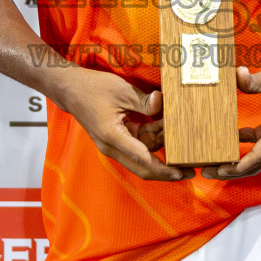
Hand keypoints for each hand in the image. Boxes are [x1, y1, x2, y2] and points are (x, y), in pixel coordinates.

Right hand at [46, 67, 193, 181]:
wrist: (70, 89)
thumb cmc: (93, 88)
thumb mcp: (122, 90)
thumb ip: (144, 101)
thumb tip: (161, 103)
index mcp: (113, 136)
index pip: (142, 160)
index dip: (163, 169)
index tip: (181, 172)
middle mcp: (112, 146)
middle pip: (143, 167)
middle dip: (166, 170)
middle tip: (189, 170)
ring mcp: (113, 145)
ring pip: (142, 155)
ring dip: (159, 144)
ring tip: (172, 126)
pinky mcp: (116, 139)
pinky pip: (137, 145)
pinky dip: (150, 137)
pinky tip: (160, 124)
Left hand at [204, 63, 260, 179]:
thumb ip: (254, 81)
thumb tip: (236, 75)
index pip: (257, 158)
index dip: (236, 167)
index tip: (218, 170)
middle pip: (255, 165)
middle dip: (231, 171)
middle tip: (206, 171)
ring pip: (258, 158)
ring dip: (237, 162)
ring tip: (213, 161)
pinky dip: (246, 146)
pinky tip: (229, 139)